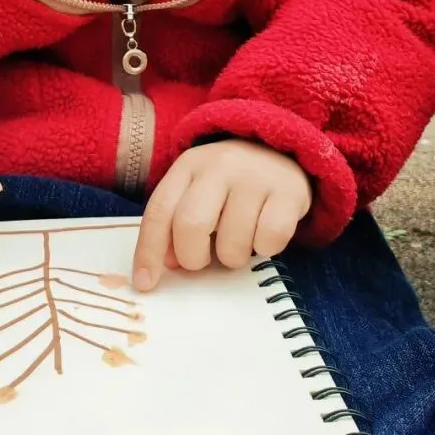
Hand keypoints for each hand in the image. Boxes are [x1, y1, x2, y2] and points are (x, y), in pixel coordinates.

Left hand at [132, 140, 311, 291]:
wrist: (281, 151)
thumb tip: (166, 263)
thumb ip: (176, 222)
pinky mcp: (289, 191)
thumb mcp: (197, 192)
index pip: (159, 211)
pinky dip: (265, 249)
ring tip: (238, 242)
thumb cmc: (230, 184)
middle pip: (191, 224)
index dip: (148, 251)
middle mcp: (219, 165)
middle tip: (202, 260)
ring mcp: (255, 176)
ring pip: (233, 241)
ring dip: (233, 257)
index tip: (146, 283)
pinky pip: (270, 240)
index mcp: (189, 165)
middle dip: (192, 257)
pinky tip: (264, 234)